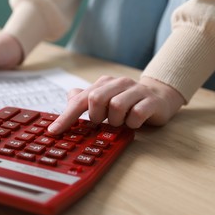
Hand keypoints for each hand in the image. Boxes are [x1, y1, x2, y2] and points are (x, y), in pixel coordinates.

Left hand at [47, 76, 184, 133]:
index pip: (80, 99)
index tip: (54, 131)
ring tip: (121, 121)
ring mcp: (136, 91)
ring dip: (116, 121)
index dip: (66, 116)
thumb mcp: (105, 99)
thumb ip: (86, 99)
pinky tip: (134, 123)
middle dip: (97, 115)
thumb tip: (70, 96)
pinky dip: (132, 123)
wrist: (159, 96)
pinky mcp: (151, 101)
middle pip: (97, 98)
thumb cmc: (127, 101)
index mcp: (104, 83)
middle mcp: (119, 83)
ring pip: (117, 106)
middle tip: (104, 121)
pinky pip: (136, 115)